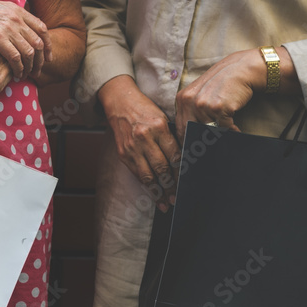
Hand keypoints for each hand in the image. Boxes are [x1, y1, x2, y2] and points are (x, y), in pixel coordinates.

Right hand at [0, 0, 50, 78]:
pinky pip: (16, 57)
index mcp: (18, 10)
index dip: (48, 45)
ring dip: (30, 66)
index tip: (47, 57)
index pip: (42, 29)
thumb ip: (12, 19)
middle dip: (40, 60)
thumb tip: (21, 30)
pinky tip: (16, 74)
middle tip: (38, 71)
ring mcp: (8, 27)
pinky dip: (19, 68)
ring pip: (29, 52)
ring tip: (26, 75)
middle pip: (39, 42)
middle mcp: (16, 18)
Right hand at [99, 76, 181, 211]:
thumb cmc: (145, 109)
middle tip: (177, 198)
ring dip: (157, 191)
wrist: (120, 103)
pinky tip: (152, 193)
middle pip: (162, 167)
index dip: (181, 172)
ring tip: (165, 203)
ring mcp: (132, 147)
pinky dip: (145, 184)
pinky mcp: (123, 153)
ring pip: (147, 175)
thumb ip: (171, 138)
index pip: (174, 155)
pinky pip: (136, 173)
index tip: (187, 183)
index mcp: (159, 127)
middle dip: (171, 186)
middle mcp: (145, 138)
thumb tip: (183, 160)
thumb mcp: (162, 118)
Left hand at [175, 48, 271, 142]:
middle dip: (200, 142)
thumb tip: (189, 134)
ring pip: (208, 131)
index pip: (180, 127)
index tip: (193, 147)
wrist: (241, 69)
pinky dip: (231, 131)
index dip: (186, 139)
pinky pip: (224, 128)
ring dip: (218, 136)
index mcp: (182, 98)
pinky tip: (235, 130)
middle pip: (191, 132)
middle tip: (208, 148)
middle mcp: (190, 101)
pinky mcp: (219, 108)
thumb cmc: (222, 82)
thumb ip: (191, 109)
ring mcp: (203, 105)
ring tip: (225, 135)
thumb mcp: (199, 92)